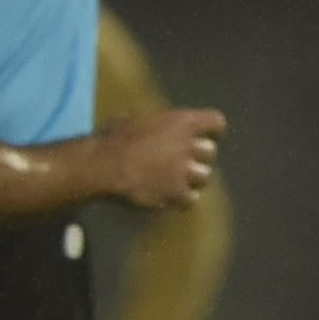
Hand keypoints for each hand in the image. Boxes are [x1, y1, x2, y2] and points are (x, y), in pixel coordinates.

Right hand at [103, 107, 225, 211]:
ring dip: (191, 179)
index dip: (211, 130)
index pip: (215, 121)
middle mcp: (188, 145)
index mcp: (180, 121)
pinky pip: (190, 199)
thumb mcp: (134, 120)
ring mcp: (184, 171)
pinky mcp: (177, 194)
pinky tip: (165, 195)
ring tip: (173, 180)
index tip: (205, 135)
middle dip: (198, 157)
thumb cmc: (113, 139)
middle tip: (181, 161)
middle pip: (210, 152)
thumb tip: (148, 126)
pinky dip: (180, 199)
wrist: (103, 166)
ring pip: (204, 177)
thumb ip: (153, 124)